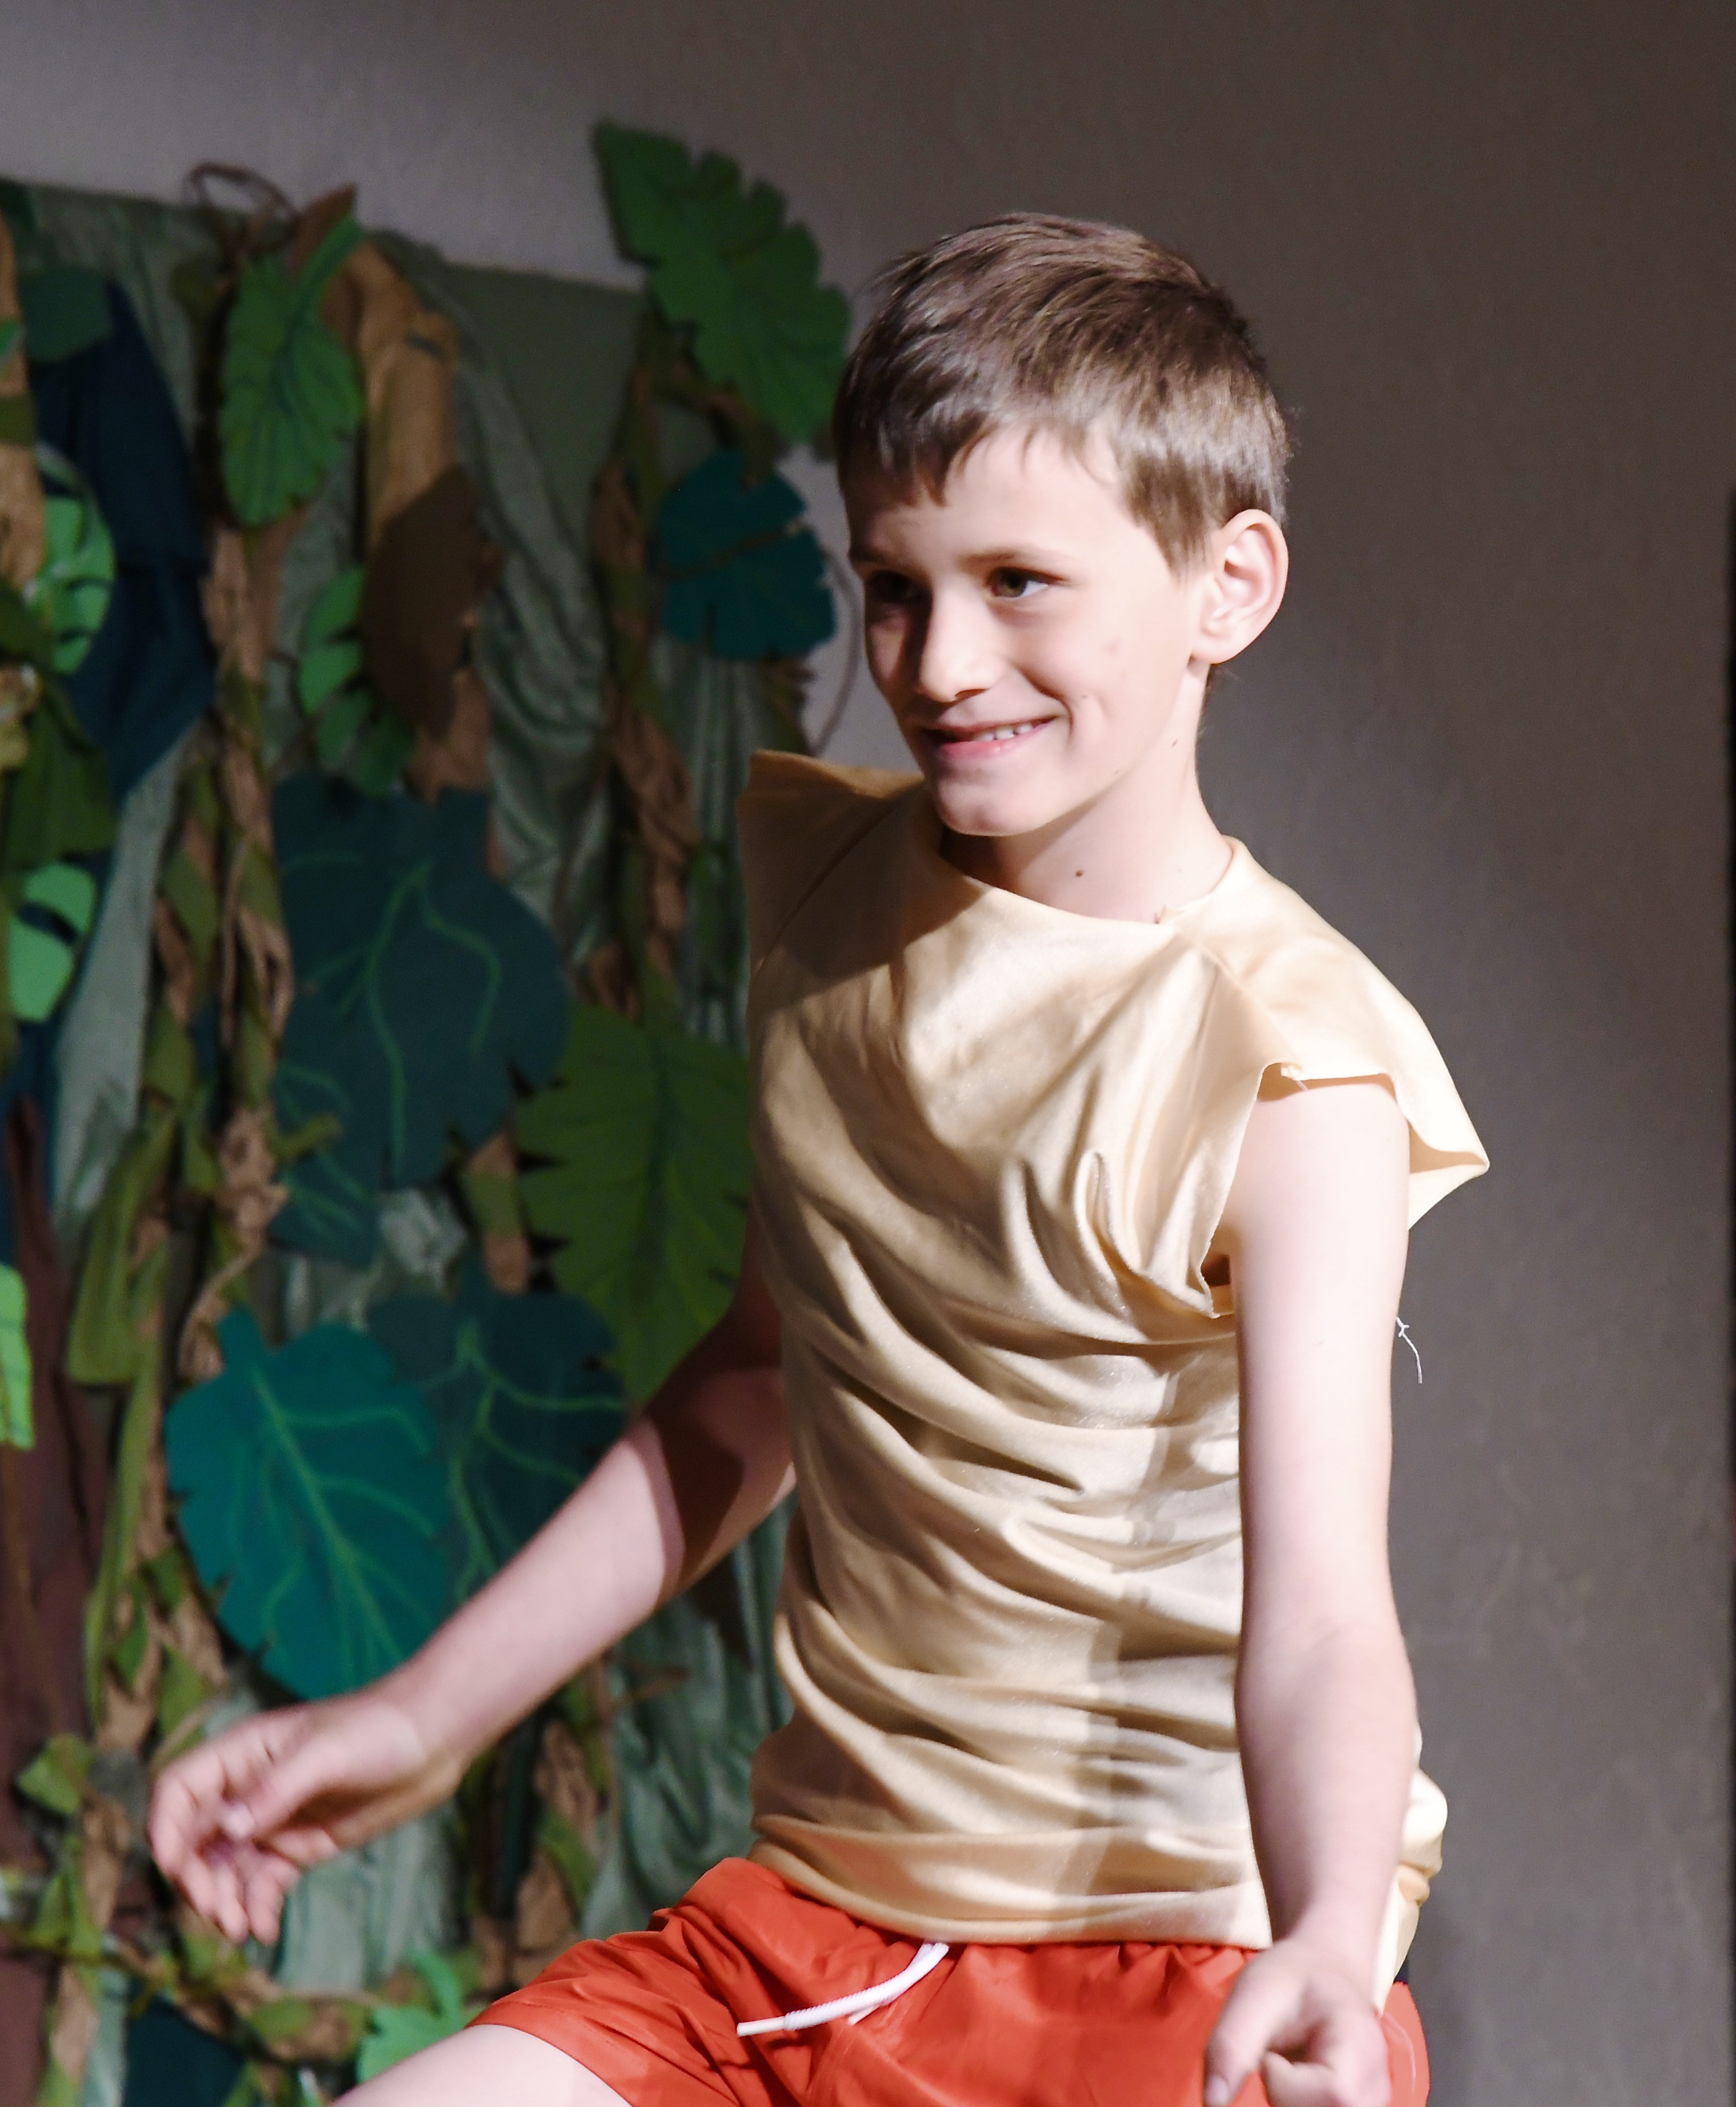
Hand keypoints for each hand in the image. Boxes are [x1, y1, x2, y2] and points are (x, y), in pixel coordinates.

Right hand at [147, 1684, 462, 1945]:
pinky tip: (265, 1930)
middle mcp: (248, 1789)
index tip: (174, 1868)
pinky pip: (263, 1884)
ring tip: (241, 1929)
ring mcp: (274, 1821)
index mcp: (242, 1753)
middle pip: (194, 1840)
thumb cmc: (378, 1729)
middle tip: (218, 1912)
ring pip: (225, 1870)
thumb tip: (226, 1829)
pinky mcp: (299, 1847)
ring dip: (224, 1902)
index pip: (179, 1789)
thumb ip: (274, 1791)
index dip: (166, 1828)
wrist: (434, 1740)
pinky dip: (257, 1908)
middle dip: (196, 1879)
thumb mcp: (326, 1755)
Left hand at [1203, 1938, 1390, 2106]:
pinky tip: (1296, 2091)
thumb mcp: (1253, 1994)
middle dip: (1287, 2101)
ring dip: (1292, 2105)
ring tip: (1290, 2076)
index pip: (1334, 2092)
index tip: (1270, 2055)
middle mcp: (1377, 2084)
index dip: (1286, 2085)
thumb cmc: (1289, 1979)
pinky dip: (1297, 2106)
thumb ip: (1232, 2046)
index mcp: (1361, 2042)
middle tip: (1278, 2066)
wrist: (1323, 1973)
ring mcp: (1372, 2105)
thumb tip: (1212, 2102)